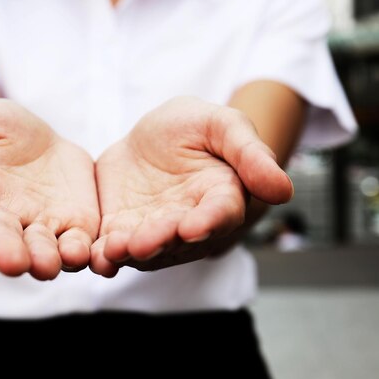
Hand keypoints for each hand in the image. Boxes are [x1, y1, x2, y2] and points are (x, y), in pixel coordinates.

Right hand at [0, 99, 99, 279]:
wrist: (39, 137)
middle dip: (6, 253)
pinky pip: (76, 244)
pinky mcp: (73, 227)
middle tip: (13, 263)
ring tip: (48, 264)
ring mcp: (38, 228)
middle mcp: (0, 221)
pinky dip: (80, 252)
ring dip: (44, 260)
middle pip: (1, 242)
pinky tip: (86, 253)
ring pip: (40, 251)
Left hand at [90, 96, 293, 276]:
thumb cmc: (197, 128)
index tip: (193, 225)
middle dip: (162, 241)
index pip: (220, 214)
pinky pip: (116, 247)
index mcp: (222, 197)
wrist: (154, 137)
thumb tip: (284, 190)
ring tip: (113, 250)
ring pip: (146, 249)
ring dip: (130, 253)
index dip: (208, 221)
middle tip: (144, 242)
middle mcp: (191, 222)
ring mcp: (156, 231)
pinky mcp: (124, 231)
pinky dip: (105, 254)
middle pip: (179, 238)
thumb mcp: (223, 125)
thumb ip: (250, 154)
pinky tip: (94, 254)